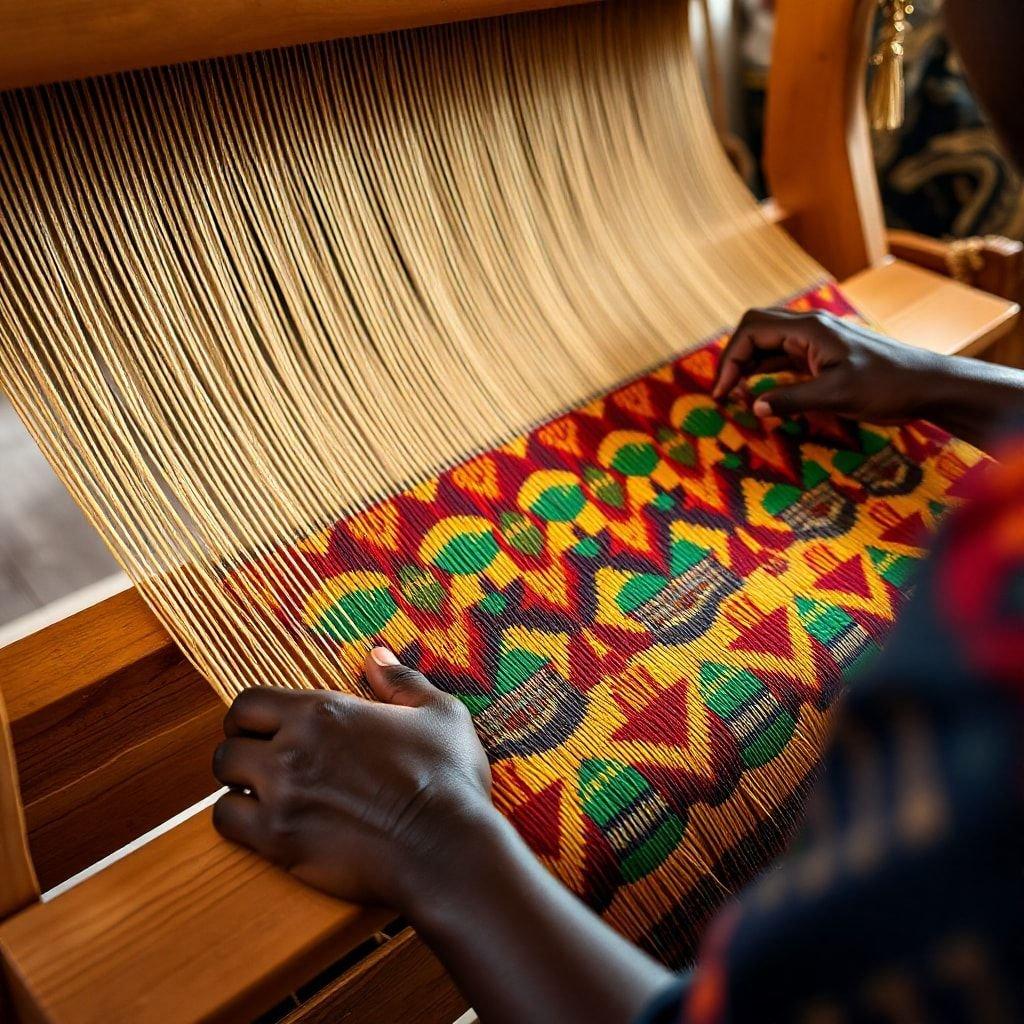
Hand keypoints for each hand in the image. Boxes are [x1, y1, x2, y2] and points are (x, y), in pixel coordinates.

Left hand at [212, 647, 493, 910]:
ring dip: (240, 788)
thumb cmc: (448, 779)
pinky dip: (240, 823)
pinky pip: (227, 824)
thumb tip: (376, 656)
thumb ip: (400, 681)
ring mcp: (282, 796)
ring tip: (264, 796)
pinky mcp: (279, 841)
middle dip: (242, 753)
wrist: (445, 850)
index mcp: (324, 711)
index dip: (250, 717)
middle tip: (263, 765)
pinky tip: (267, 824)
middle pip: (227, 745)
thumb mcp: (439, 714)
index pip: (249, 703)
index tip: (264, 730)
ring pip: (222, 785)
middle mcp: (293, 748)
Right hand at [713, 307, 936, 422]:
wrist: (928, 386)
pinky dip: (765, 374)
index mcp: (809, 329)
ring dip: (747, 367)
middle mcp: (809, 329)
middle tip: (724, 394)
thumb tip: (754, 407)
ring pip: (767, 346)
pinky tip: (759, 393)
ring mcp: (816, 343)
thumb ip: (791, 399)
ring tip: (735, 396)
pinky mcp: (823, 359)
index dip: (730, 360)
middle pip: (755, 332)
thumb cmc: (888, 386)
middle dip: (733, 360)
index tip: (723, 392)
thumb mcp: (837, 395)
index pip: (752, 331)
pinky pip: (783, 360)